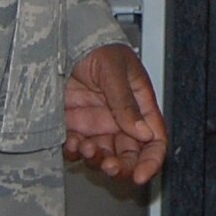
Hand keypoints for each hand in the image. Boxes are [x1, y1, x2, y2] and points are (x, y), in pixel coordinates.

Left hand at [64, 42, 167, 184]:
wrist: (61, 40)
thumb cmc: (96, 46)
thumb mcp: (115, 70)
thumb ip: (126, 102)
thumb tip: (143, 133)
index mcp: (139, 105)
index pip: (154, 139)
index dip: (152, 160)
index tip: (142, 175)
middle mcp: (120, 119)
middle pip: (129, 155)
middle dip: (122, 167)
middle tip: (111, 167)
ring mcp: (96, 124)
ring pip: (104, 157)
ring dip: (97, 160)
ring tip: (87, 148)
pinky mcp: (74, 127)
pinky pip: (78, 150)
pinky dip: (75, 153)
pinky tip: (72, 143)